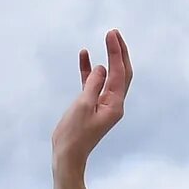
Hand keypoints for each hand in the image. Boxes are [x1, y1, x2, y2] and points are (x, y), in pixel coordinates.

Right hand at [51, 30, 130, 171]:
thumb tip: (103, 68)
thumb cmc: (74, 134)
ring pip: (109, 75)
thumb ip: (93, 84)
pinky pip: (94, 83)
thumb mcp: (83, 106)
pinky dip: (90, 70)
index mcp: (115, 105)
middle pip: (121, 72)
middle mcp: (113, 103)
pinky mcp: (92, 105)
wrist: (67, 155)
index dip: (116, 52)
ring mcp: (104, 104)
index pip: (119, 73)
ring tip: (106, 39)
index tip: (111, 35)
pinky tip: (84, 55)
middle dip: (119, 52)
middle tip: (114, 33)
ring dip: (108, 57)